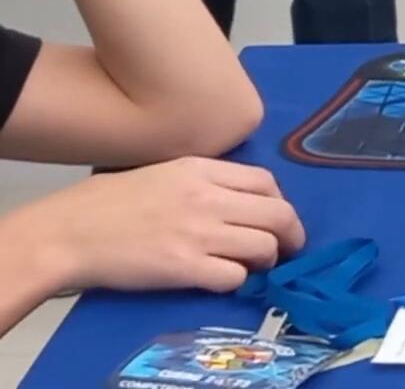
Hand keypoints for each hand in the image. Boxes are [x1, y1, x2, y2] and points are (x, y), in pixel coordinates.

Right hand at [3, 158, 306, 294]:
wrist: (67, 232)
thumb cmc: (105, 202)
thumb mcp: (161, 172)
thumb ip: (201, 181)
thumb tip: (235, 199)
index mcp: (201, 170)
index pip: (266, 182)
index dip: (279, 202)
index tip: (275, 217)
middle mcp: (208, 198)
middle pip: (279, 214)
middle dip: (291, 234)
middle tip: (287, 248)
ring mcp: (199, 233)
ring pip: (265, 247)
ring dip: (267, 260)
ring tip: (255, 265)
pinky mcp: (184, 268)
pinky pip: (234, 277)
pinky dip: (237, 281)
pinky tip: (223, 279)